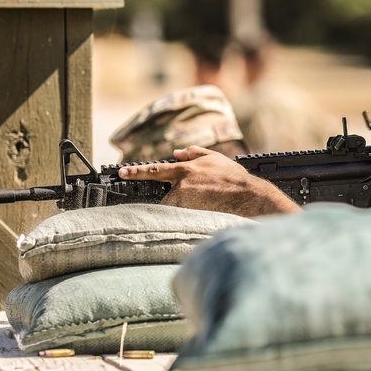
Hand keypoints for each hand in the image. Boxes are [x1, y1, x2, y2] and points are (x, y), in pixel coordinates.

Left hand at [118, 146, 301, 217]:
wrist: (248, 194)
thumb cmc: (234, 177)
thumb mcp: (215, 158)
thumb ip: (195, 153)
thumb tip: (179, 151)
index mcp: (186, 169)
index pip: (155, 169)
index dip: (137, 171)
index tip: (122, 172)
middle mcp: (183, 183)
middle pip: (162, 195)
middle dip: (159, 201)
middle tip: (154, 204)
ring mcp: (187, 198)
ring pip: (174, 207)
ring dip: (180, 210)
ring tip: (198, 212)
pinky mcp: (192, 212)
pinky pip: (182, 217)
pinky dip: (185, 218)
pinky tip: (198, 218)